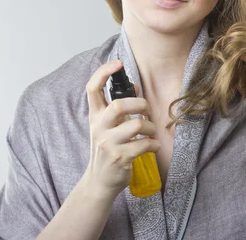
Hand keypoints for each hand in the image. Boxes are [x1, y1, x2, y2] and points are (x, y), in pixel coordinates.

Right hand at [83, 60, 160, 199]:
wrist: (99, 181)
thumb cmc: (108, 148)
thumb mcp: (107, 126)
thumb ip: (118, 106)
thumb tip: (135, 86)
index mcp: (95, 116)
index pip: (91, 88)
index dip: (103, 72)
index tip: (117, 63)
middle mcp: (99, 127)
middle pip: (118, 105)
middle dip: (140, 104)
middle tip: (146, 111)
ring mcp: (108, 144)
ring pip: (137, 124)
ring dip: (150, 127)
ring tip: (150, 132)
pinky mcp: (120, 158)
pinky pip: (145, 144)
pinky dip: (154, 144)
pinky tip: (152, 146)